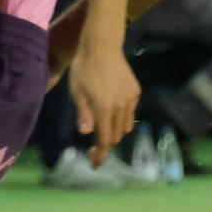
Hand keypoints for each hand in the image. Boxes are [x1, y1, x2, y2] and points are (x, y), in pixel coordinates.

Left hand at [68, 46, 139, 165]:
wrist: (102, 46)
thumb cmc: (83, 69)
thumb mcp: (77, 92)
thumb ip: (83, 114)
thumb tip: (87, 133)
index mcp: (104, 109)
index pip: (104, 140)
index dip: (100, 155)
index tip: (94, 164)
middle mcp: (121, 107)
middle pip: (115, 137)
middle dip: (105, 146)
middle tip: (93, 148)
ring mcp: (130, 99)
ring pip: (125, 127)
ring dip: (114, 134)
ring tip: (103, 132)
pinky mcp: (135, 91)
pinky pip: (131, 113)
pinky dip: (122, 119)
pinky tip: (113, 114)